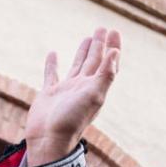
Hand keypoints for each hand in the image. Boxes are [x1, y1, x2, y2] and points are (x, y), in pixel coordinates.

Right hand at [24, 27, 121, 166]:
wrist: (49, 138)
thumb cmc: (72, 119)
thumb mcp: (94, 95)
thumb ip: (106, 75)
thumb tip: (116, 53)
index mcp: (96, 88)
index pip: (108, 64)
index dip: (113, 48)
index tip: (115, 31)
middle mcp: (83, 88)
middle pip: (94, 62)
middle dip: (99, 45)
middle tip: (102, 28)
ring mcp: (66, 90)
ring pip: (77, 66)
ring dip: (82, 52)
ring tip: (87, 38)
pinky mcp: (49, 93)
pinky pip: (52, 74)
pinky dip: (53, 64)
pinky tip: (53, 53)